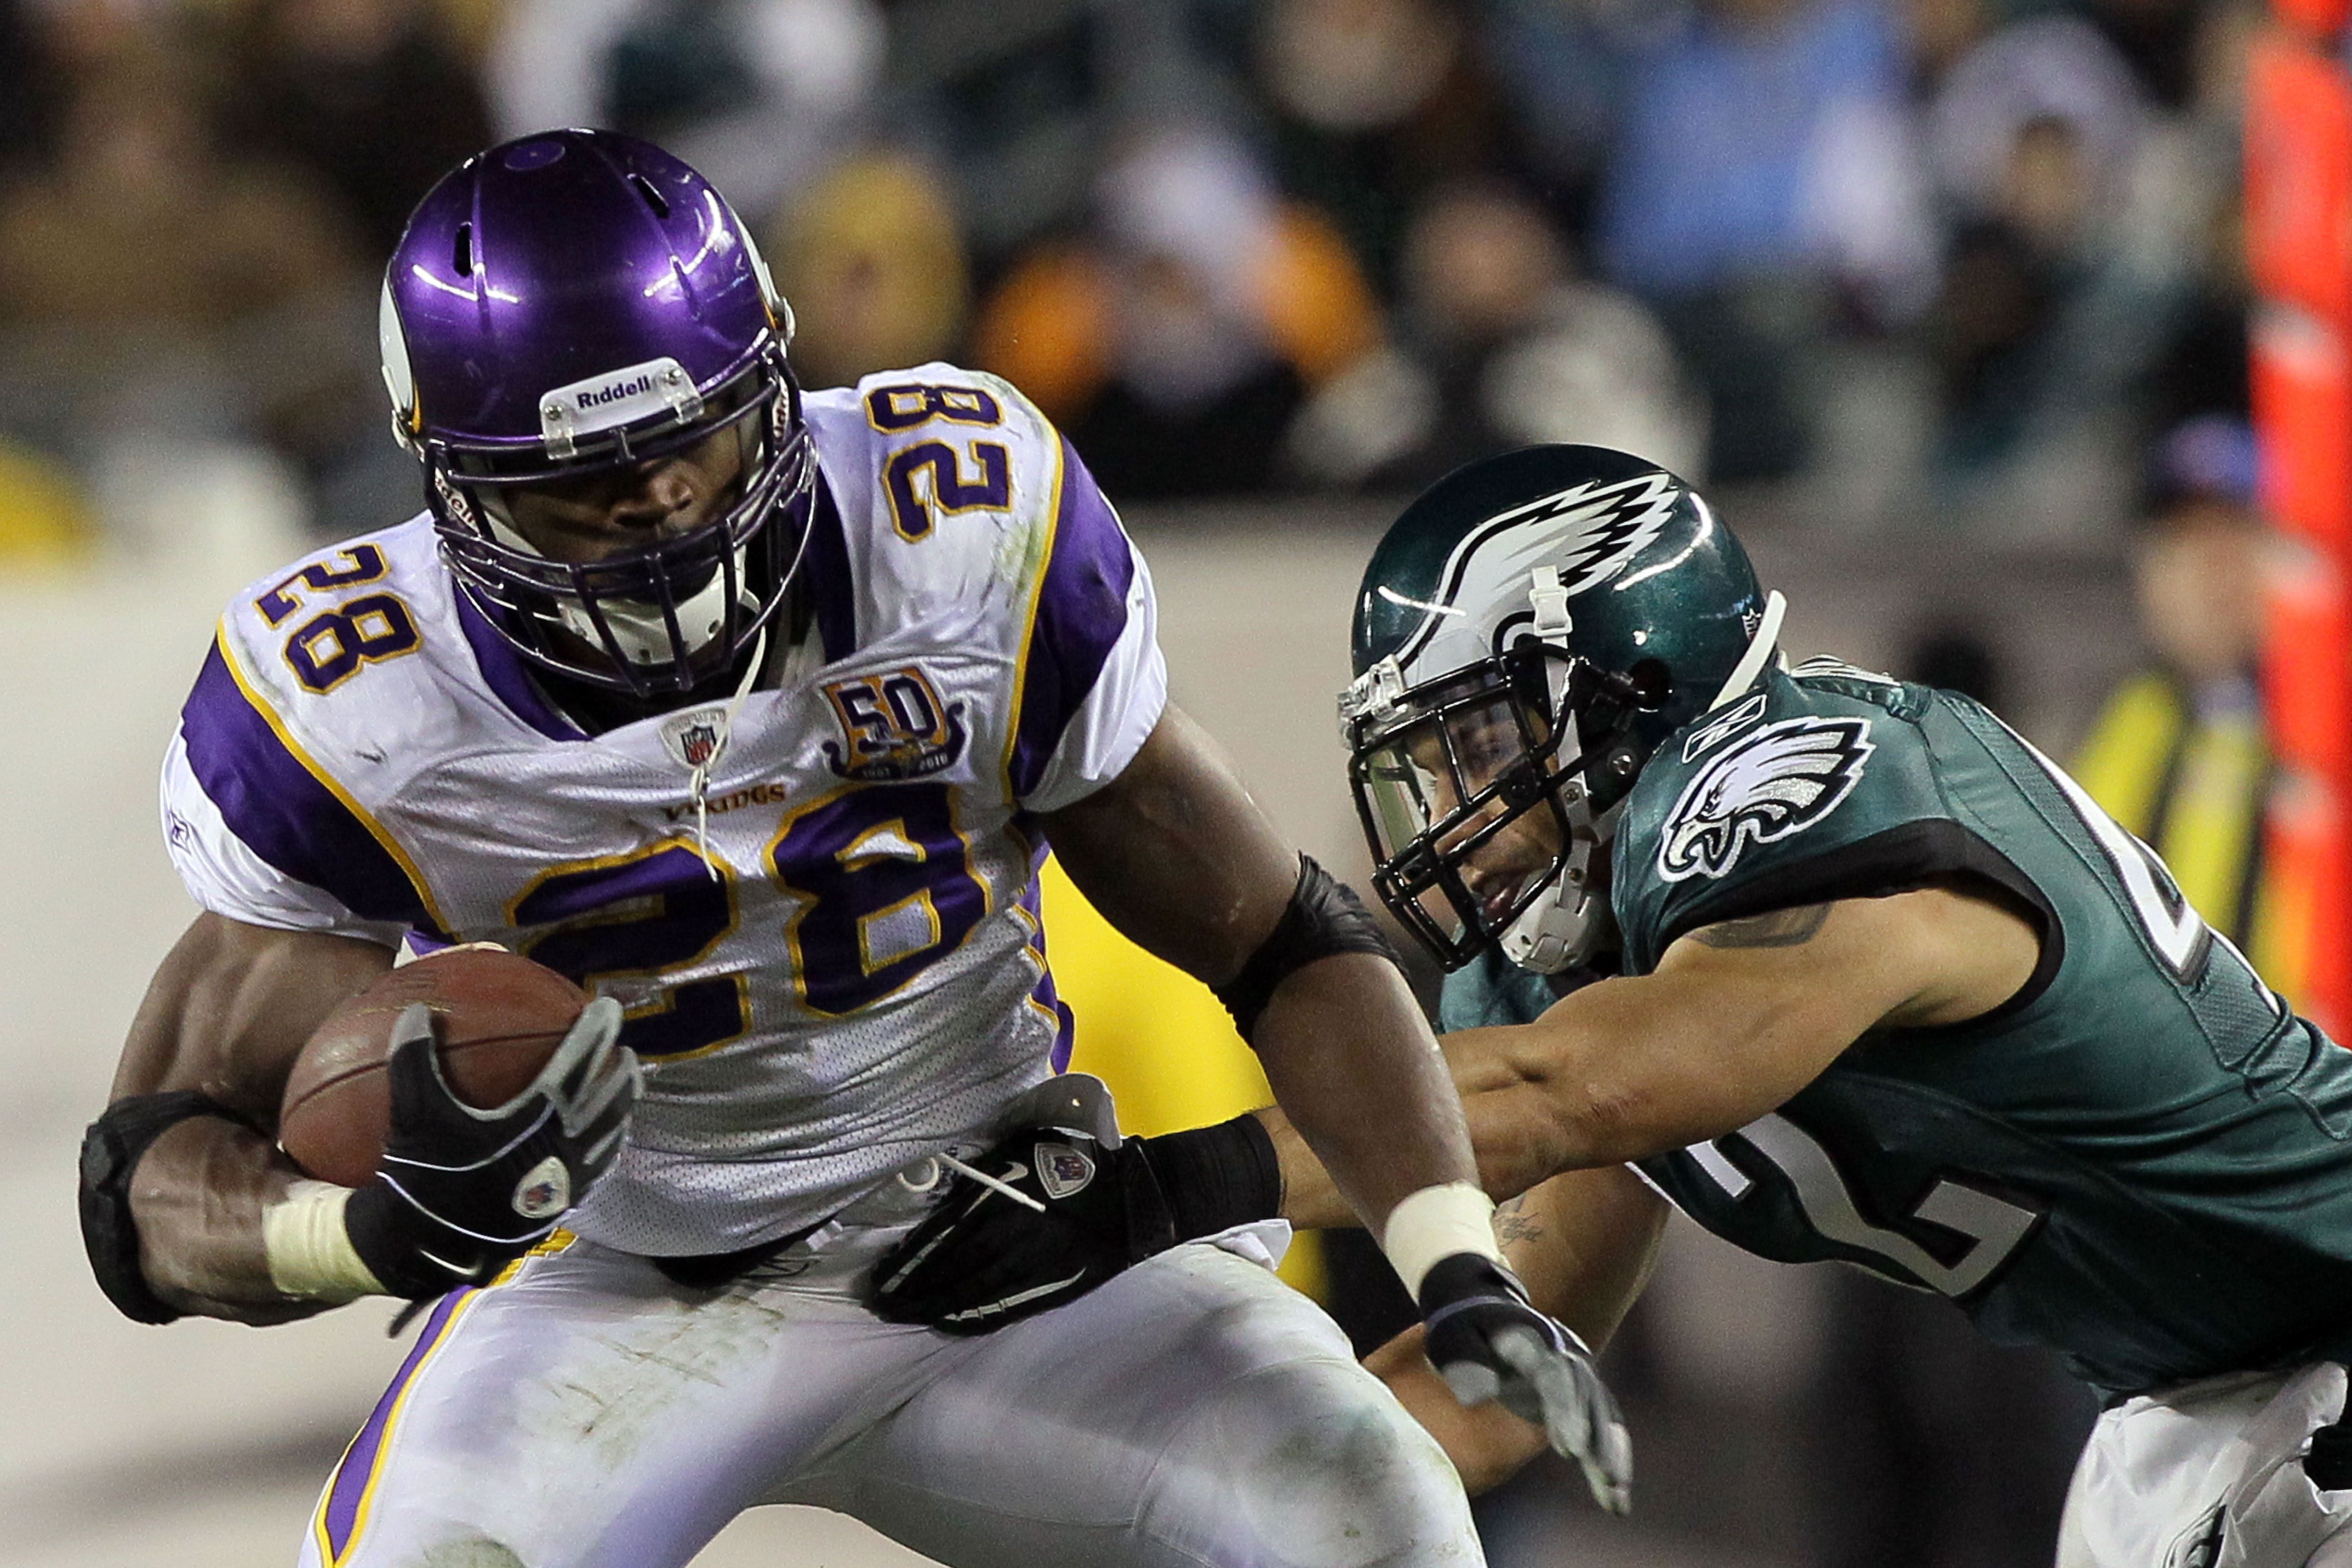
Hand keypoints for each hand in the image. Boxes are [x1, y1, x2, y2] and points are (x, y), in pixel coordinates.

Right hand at [345, 999, 636, 1297]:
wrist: (423, 1248)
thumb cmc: (421, 1175)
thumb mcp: (415, 1112)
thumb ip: (415, 1058)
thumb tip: (418, 1010)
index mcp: (538, 1119)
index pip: (581, 1063)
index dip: (597, 1032)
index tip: (608, 1008)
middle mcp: (564, 1149)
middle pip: (611, 1101)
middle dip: (622, 1071)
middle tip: (625, 1049)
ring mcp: (567, 1183)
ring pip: (610, 1137)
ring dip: (621, 1109)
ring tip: (624, 1091)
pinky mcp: (560, 1210)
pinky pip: (597, 1171)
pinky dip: (606, 1148)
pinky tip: (602, 1144)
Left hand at [869, 1124, 1175, 1332]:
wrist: (1130, 1198)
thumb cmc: (1073, 1164)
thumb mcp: (1023, 1148)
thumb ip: (983, 1169)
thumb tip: (941, 1190)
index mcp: (1001, 1198)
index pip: (940, 1235)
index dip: (907, 1258)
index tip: (878, 1273)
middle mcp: (1009, 1235)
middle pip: (947, 1269)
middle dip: (907, 1288)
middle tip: (876, 1301)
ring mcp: (1028, 1266)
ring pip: (967, 1293)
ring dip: (928, 1306)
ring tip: (899, 1314)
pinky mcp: (1046, 1288)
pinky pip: (999, 1308)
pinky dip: (967, 1319)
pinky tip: (943, 1323)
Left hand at [1419, 1252, 1631, 1514]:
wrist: (1476, 1304)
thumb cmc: (1462, 1325)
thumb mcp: (1455, 1335)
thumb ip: (1464, 1362)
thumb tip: (1476, 1398)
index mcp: (1536, 1341)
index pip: (1557, 1379)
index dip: (1566, 1412)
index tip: (1570, 1449)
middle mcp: (1563, 1356)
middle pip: (1590, 1400)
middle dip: (1600, 1441)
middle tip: (1607, 1479)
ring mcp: (1571, 1375)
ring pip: (1601, 1416)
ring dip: (1610, 1456)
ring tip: (1616, 1499)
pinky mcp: (1571, 1394)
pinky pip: (1597, 1426)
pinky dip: (1607, 1456)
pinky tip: (1615, 1494)